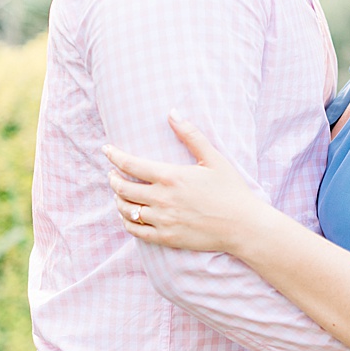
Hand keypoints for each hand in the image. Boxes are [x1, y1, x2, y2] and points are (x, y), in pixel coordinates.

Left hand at [104, 114, 264, 254]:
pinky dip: (127, 222)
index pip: (130, 164)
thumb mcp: (213, 159)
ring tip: (119, 194)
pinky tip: (128, 216)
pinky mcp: (167, 238)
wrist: (244, 226)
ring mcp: (163, 220)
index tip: (106, 149)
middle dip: (113, 179)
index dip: (113, 156)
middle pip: (123, 188)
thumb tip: (172, 112)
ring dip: (118, 200)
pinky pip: (136, 231)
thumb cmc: (231, 190)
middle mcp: (162, 199)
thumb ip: (191, 135)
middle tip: (112, 174)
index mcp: (171, 176)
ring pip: (126, 210)